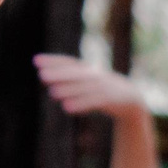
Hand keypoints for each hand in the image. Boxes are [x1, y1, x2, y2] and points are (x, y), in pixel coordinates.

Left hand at [35, 55, 149, 121]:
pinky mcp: (111, 99)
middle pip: (75, 74)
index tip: (35, 60)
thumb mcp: (89, 84)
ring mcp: (104, 87)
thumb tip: (48, 83)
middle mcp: (96, 76)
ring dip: (68, 89)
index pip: (69, 62)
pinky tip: (66, 107)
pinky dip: (81, 103)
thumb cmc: (105, 92)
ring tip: (51, 93)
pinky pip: (94, 101)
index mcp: (89, 70)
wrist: (132, 100)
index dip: (54, 61)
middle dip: (58, 74)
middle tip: (40, 76)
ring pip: (84, 87)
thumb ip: (70, 83)